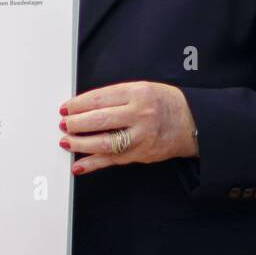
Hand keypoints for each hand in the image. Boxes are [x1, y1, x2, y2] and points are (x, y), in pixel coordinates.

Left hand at [58, 81, 197, 175]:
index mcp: (138, 93)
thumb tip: (84, 106)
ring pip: (104, 142)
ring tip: (66, 141)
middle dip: (76, 123)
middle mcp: (139, 114)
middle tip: (64, 124)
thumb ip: (116, 96)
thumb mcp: (143, 88)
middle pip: (99, 120)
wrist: (191, 123)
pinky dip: (92, 164)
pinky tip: (78, 165)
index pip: (99, 98)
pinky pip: (111, 160)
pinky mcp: (140, 154)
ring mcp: (140, 137)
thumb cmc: (164, 103)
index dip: (78, 104)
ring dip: (80, 144)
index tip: (66, 108)